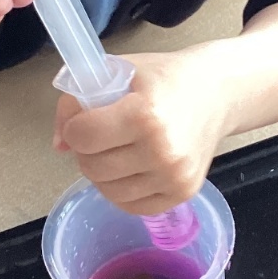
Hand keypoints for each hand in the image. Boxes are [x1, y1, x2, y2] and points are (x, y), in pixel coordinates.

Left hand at [54, 47, 232, 213]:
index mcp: (145, 115)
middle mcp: (162, 151)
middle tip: (102, 133)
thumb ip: (76, 102)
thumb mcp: (118, 72)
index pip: (82, 136)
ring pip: (108, 191)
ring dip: (102, 172)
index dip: (75, 126)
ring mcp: (174, 176)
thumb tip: (59, 145)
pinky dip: (121, 190)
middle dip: (86, 150)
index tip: (85, 117)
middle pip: (92, 167)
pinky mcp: (182, 193)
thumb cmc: (165, 79)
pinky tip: (130, 168)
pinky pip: (132, 206)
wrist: (218, 93)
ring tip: (118, 149)